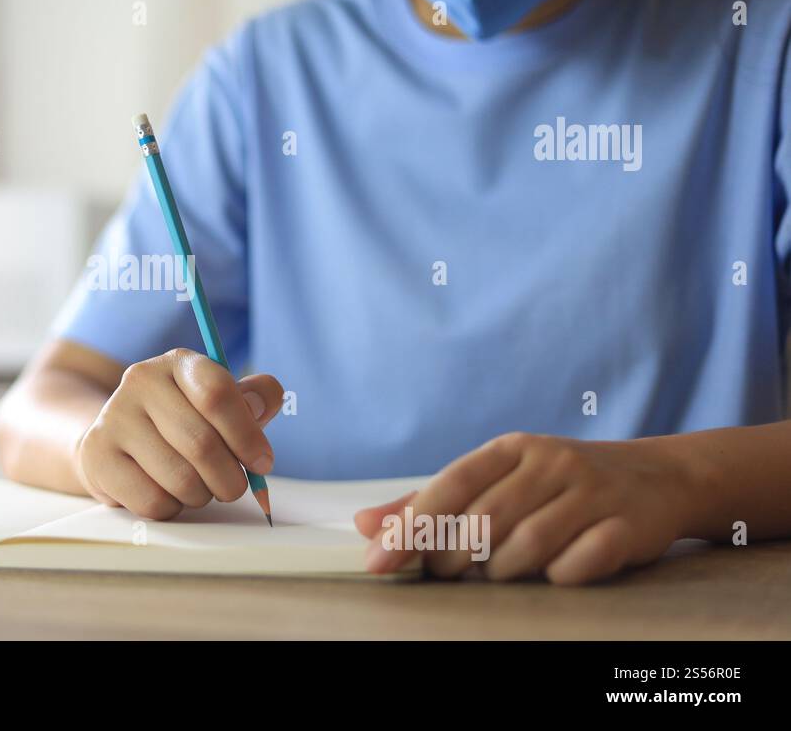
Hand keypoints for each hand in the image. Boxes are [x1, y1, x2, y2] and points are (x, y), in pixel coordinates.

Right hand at [74, 348, 281, 518]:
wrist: (116, 440)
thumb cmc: (182, 424)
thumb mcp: (220, 405)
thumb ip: (254, 400)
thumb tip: (261, 404)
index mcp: (178, 363)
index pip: (217, 394)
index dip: (247, 435)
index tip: (262, 462)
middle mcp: (141, 381)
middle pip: (202, 443)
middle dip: (230, 478)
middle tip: (234, 487)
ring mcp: (113, 417)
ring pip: (179, 478)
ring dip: (201, 495)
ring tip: (198, 487)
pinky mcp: (97, 456)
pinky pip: (152, 501)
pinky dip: (172, 508)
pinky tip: (167, 493)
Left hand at [354, 432, 697, 584]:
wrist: (658, 477)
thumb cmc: (559, 483)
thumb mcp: (497, 480)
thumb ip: (431, 503)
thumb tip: (365, 524)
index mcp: (512, 448)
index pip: (450, 485)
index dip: (411, 525)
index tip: (379, 560)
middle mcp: (552, 462)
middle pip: (483, 521)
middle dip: (454, 556)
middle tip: (447, 571)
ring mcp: (593, 492)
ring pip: (526, 546)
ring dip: (503, 570)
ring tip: (500, 570)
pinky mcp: (627, 526)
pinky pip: (577, 564)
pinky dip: (557, 576)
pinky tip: (555, 570)